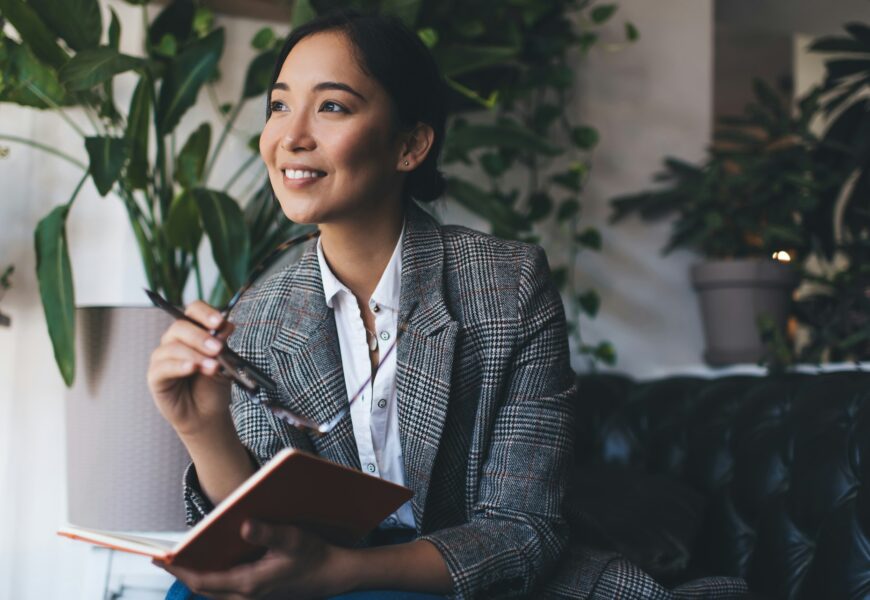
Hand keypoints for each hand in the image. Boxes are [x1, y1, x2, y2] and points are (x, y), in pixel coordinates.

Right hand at [147, 300, 235, 436]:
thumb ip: (222, 344)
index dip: (205, 313)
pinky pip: (163, 367)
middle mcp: (175, 341)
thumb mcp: (224, 362)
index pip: (193, 311)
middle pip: (180, 327)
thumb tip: (225, 325)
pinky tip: (192, 369)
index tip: (220, 322)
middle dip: (201, 337)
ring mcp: (163, 357)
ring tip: (213, 367)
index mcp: (193, 332)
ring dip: (195, 355)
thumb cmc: (212, 385)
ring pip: (173, 347)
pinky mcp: (155, 376)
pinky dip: (179, 366)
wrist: (206, 413)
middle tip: (217, 349)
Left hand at [156, 521, 349, 599]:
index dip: (179, 568)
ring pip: (214, 592)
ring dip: (196, 576)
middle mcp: (246, 596)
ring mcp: (252, 598)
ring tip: (180, 558)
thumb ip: (268, 532)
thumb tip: (243, 525)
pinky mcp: (257, 595)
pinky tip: (210, 562)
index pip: (203, 579)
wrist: (332, 575)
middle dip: (182, 572)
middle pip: (203, 588)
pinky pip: (225, 591)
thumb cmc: (313, 555)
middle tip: (161, 557)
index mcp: (249, 583)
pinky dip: (212, 578)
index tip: (160, 557)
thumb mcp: (293, 539)